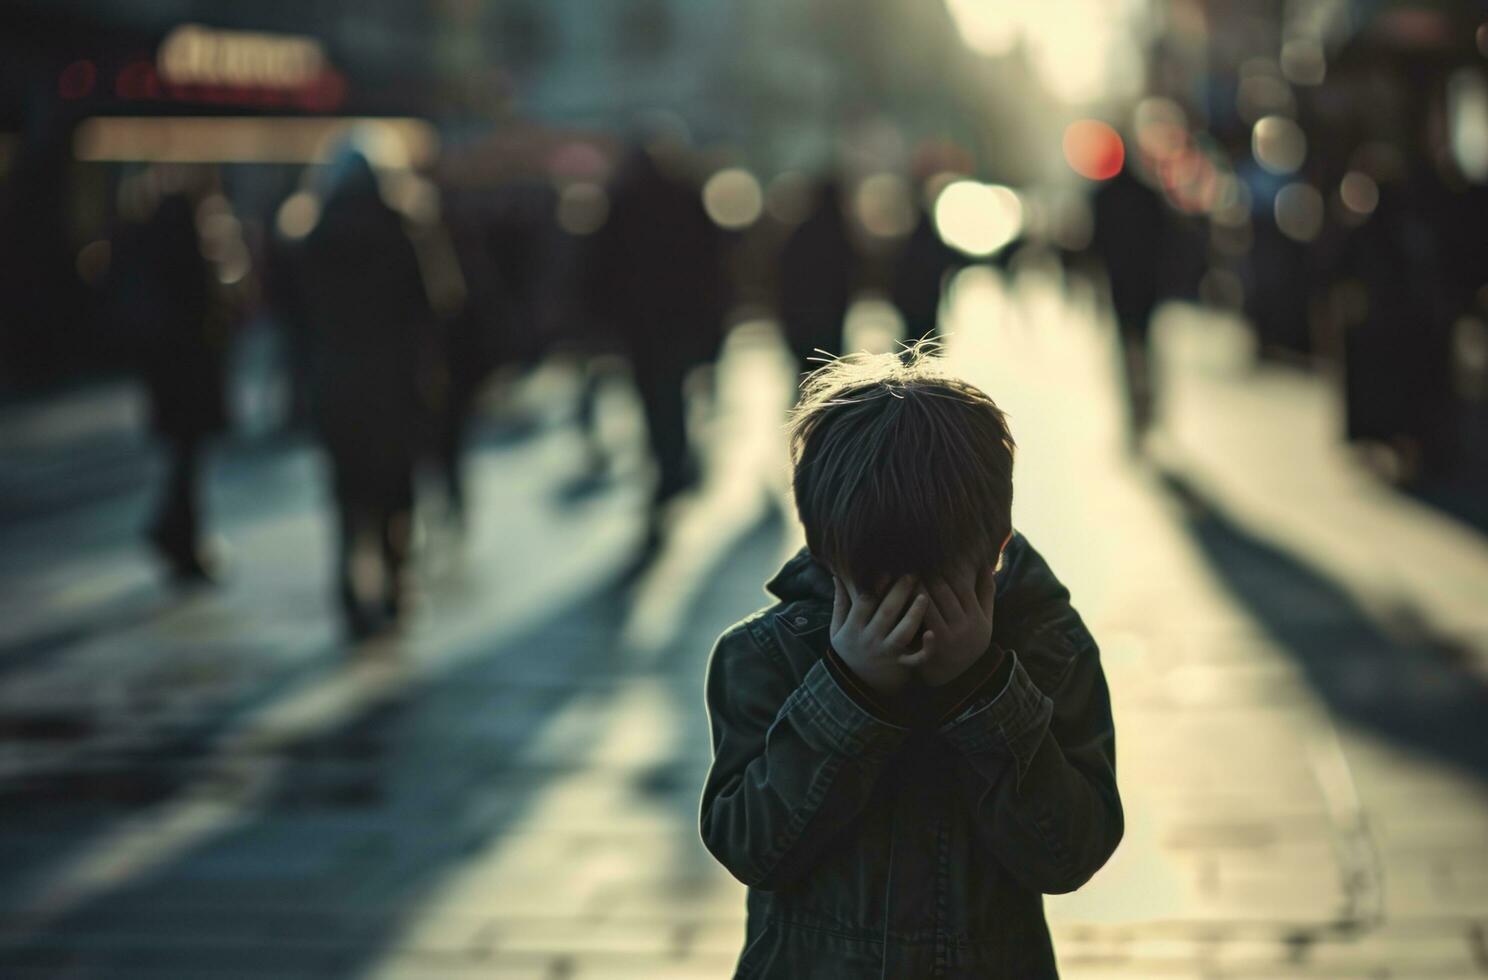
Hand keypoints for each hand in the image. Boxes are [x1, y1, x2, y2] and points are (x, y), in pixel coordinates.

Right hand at [831, 574, 930, 695]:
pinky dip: (926, 648)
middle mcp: (870, 639)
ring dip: (914, 614)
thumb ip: (840, 603)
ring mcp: (886, 653)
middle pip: (886, 612)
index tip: (888, 568)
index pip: (864, 602)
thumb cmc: (848, 651)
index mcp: (853, 628)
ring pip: (903, 632)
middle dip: (899, 592)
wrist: (854, 687)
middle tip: (912, 573)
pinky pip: (916, 658)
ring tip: (924, 596)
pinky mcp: (901, 664)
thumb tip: (838, 575)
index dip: (876, 584)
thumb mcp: (837, 629)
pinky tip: (932, 634)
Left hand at [906, 563, 996, 686]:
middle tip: (913, 560)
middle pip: (942, 592)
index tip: (933, 556)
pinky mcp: (931, 650)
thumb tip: (986, 564)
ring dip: (914, 588)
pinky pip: (920, 627)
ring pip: (927, 605)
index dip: (946, 568)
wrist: (961, 679)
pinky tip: (902, 600)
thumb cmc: (970, 640)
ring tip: (904, 574)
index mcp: (977, 616)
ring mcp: (947, 639)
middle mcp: (964, 627)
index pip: (961, 584)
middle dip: (927, 574)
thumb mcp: (985, 619)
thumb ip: (986, 592)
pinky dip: (913, 613)